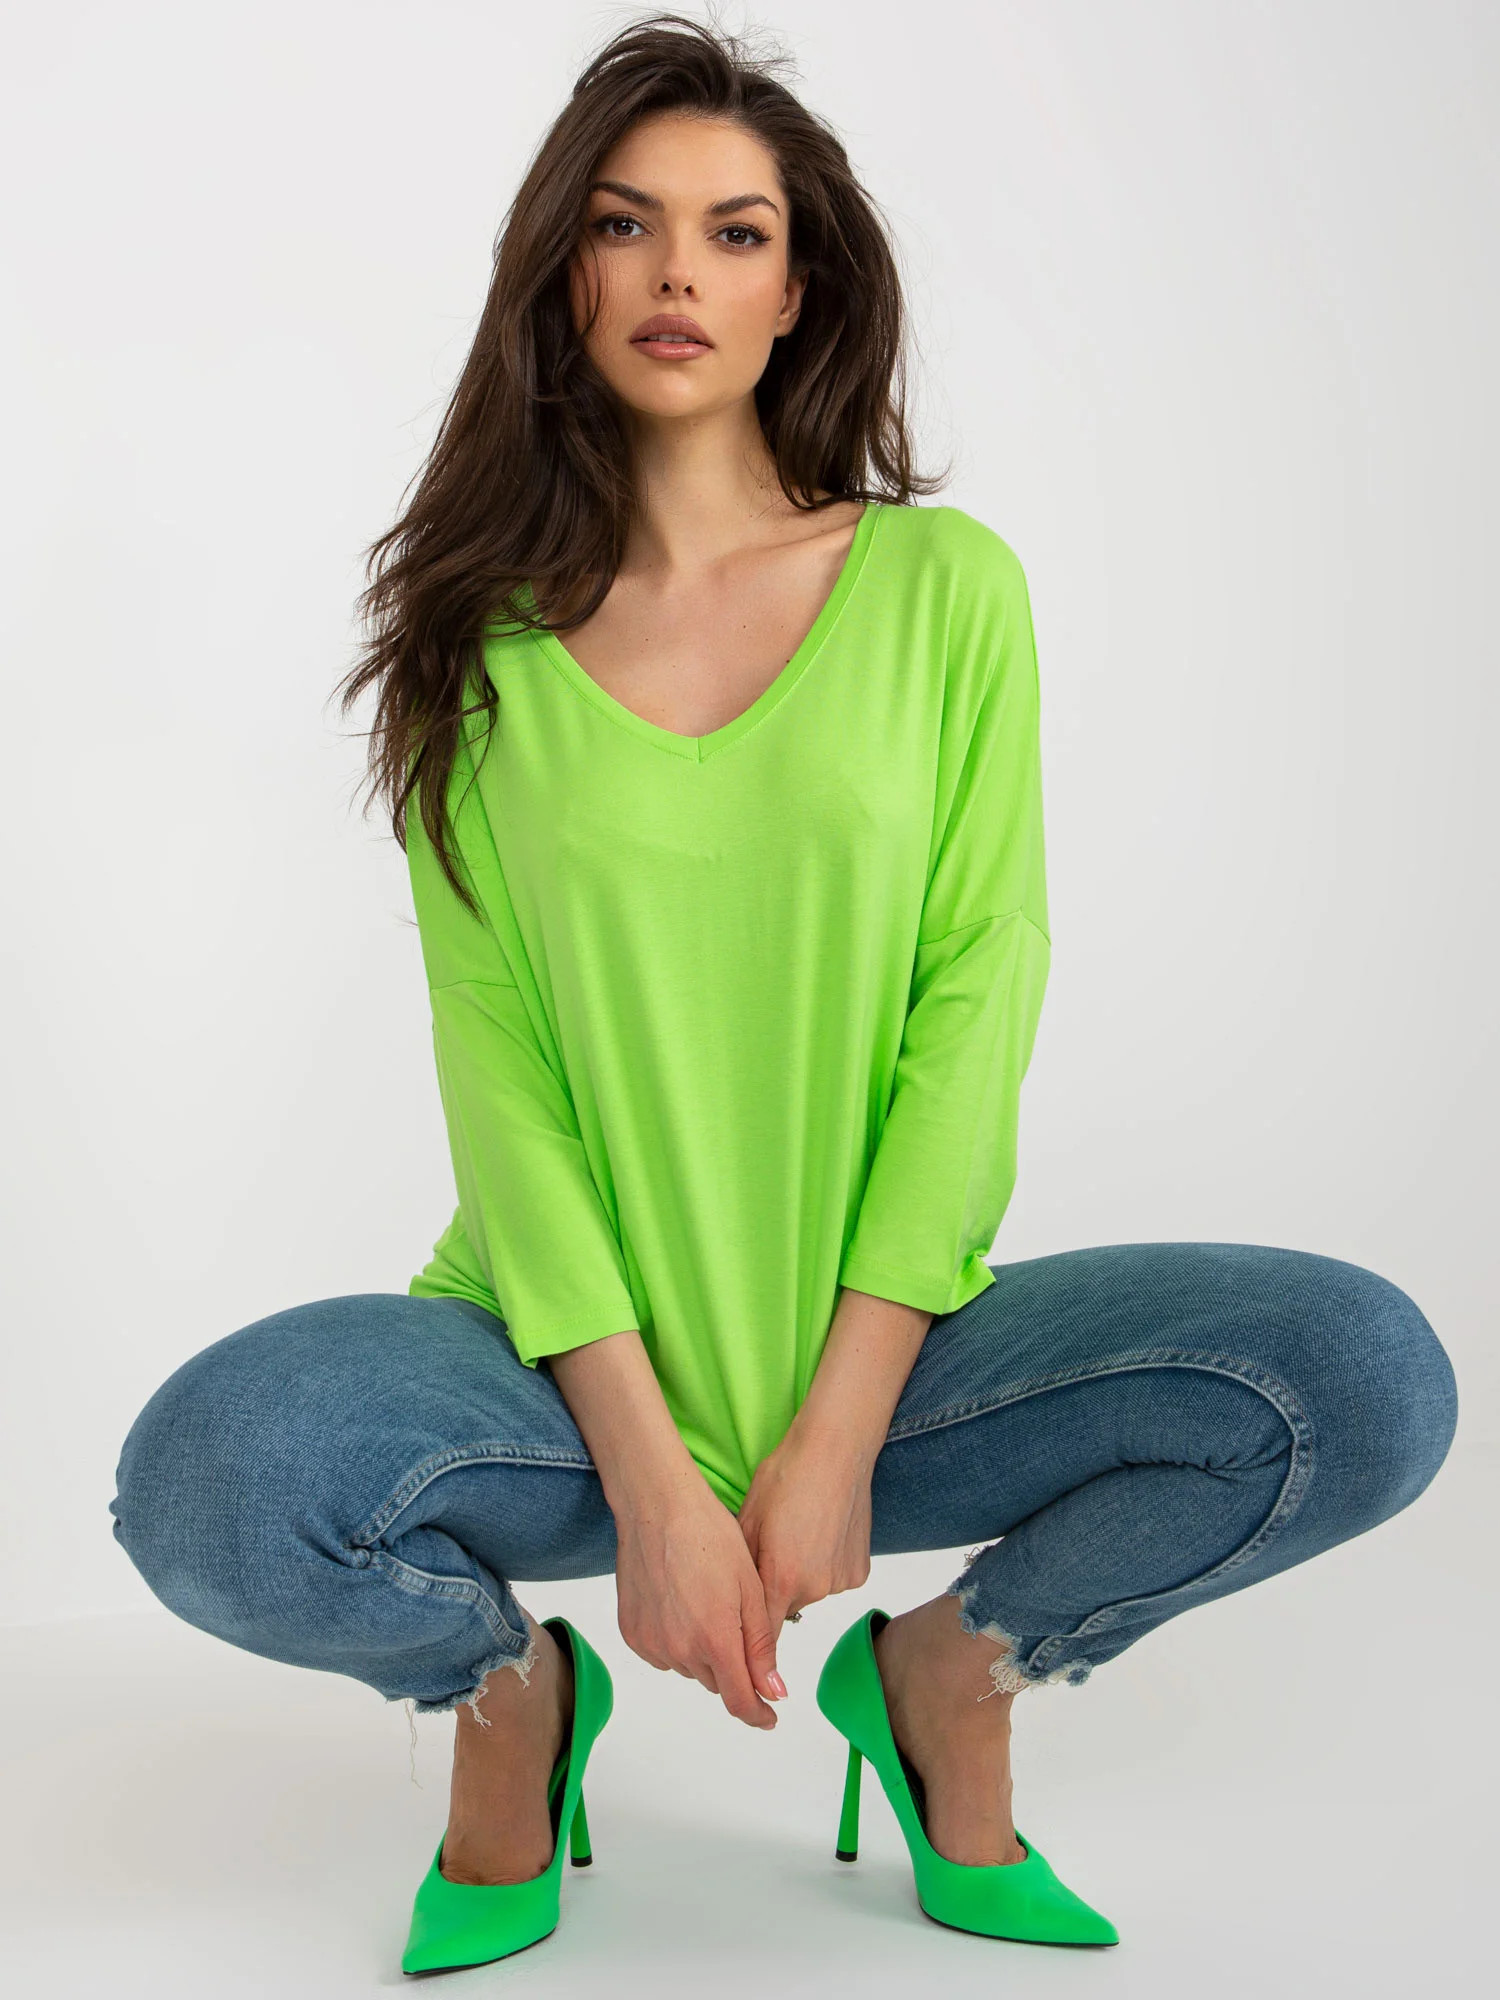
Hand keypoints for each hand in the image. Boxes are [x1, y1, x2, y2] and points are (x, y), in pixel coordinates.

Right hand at [612, 1475, 786, 1729]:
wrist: (657, 1507)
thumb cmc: (710, 1536)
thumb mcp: (750, 1588)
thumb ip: (760, 1646)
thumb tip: (773, 1692)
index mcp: (715, 1639)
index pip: (739, 1700)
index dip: (758, 1714)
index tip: (770, 1716)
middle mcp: (679, 1650)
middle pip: (716, 1681)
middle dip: (732, 1665)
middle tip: (736, 1620)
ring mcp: (651, 1643)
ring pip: (690, 1667)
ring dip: (703, 1652)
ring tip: (705, 1602)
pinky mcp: (632, 1633)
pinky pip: (663, 1654)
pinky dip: (677, 1641)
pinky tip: (681, 1604)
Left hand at [737, 1420, 875, 1653]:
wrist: (834, 1450)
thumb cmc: (785, 1477)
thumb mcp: (747, 1521)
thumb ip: (740, 1570)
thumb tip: (728, 1601)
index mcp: (782, 1579)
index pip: (761, 1635)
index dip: (749, 1644)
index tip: (741, 1654)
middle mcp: (815, 1588)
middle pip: (784, 1607)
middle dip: (773, 1589)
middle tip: (771, 1548)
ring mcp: (841, 1581)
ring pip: (809, 1592)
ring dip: (801, 1576)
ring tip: (799, 1534)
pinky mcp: (860, 1571)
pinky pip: (833, 1579)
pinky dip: (825, 1564)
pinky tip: (821, 1532)